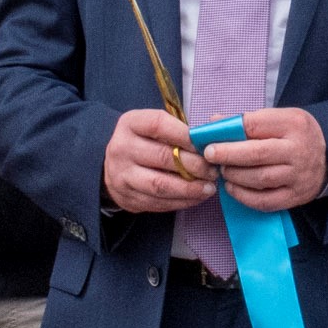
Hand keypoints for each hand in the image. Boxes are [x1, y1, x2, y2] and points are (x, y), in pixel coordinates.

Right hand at [104, 109, 219, 214]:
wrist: (115, 167)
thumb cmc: (145, 142)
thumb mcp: (153, 128)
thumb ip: (176, 130)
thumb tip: (209, 141)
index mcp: (129, 124)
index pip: (158, 125)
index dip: (185, 134)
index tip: (205, 144)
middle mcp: (121, 148)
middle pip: (163, 157)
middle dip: (194, 165)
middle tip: (213, 170)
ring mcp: (122, 176)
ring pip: (161, 185)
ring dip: (190, 188)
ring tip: (209, 188)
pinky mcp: (127, 198)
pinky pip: (159, 202)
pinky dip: (182, 201)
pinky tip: (197, 197)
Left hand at [201, 108, 327, 211]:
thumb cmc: (296, 135)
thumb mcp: (279, 118)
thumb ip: (248, 120)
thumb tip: (214, 122)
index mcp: (293, 124)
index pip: (256, 125)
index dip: (229, 132)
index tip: (210, 137)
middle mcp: (298, 150)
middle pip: (258, 154)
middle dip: (229, 155)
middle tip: (210, 155)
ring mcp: (298, 176)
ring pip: (260, 178)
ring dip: (235, 176)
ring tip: (223, 171)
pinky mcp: (295, 197)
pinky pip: (265, 201)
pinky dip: (244, 196)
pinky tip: (232, 188)